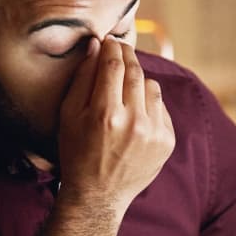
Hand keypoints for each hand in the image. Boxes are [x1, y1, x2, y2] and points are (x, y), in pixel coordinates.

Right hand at [56, 36, 175, 217]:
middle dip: (127, 55)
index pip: (114, 65)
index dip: (112, 47)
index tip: (109, 39)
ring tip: (125, 85)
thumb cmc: (76, 153)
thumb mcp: (68, 116)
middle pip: (135, 72)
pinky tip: (134, 111)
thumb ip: (82, 79)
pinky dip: (149, 102)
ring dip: (139, 80)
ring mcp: (154, 133)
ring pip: (152, 86)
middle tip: (119, 48)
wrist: (98, 196)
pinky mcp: (167, 141)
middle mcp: (134, 122)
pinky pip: (161, 107)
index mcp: (105, 114)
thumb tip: (95, 46)